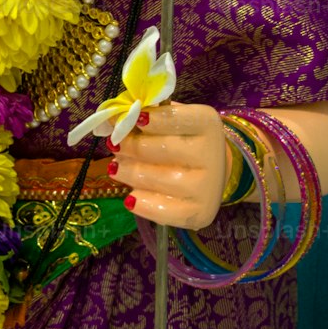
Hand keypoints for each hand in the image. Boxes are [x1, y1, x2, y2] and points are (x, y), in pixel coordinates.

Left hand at [108, 101, 228, 230]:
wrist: (214, 173)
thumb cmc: (185, 139)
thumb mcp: (172, 119)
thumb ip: (147, 116)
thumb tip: (113, 120)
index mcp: (207, 123)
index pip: (173, 117)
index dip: (150, 119)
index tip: (133, 119)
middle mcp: (212, 154)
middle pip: (159, 148)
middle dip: (130, 146)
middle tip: (114, 145)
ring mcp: (207, 186)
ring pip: (156, 179)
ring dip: (128, 173)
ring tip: (115, 168)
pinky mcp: (201, 213)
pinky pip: (164, 211)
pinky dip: (142, 204)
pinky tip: (130, 198)